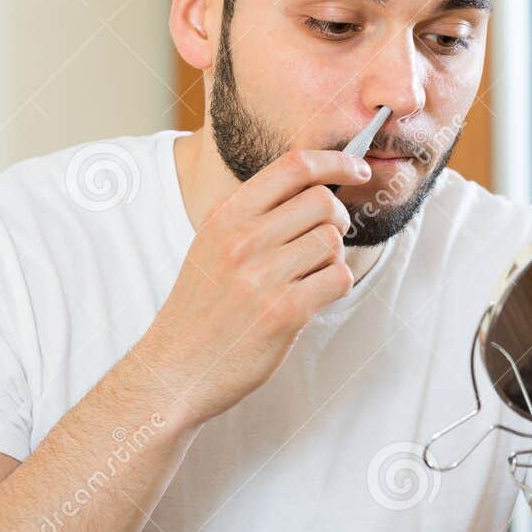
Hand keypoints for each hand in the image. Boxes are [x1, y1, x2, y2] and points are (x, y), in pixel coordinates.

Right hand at [137, 148, 370, 426]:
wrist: (174, 369)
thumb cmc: (201, 310)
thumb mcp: (212, 246)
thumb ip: (254, 217)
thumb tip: (315, 189)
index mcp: (225, 216)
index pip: (292, 166)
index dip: (335, 162)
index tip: (358, 169)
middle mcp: (242, 240)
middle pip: (323, 202)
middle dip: (338, 219)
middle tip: (326, 241)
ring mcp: (262, 276)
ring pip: (333, 241)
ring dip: (333, 258)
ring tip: (309, 277)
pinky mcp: (284, 312)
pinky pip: (338, 278)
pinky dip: (335, 286)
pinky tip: (312, 298)